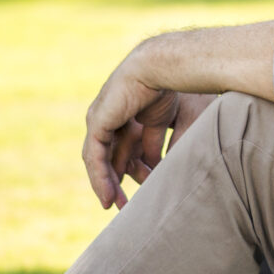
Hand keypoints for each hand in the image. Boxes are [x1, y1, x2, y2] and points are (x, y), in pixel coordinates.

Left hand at [82, 52, 212, 209]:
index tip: (148, 190)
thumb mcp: (173, 124)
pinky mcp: (97, 122)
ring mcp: (103, 118)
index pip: (131, 148)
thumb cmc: (178, 88)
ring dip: (107, 184)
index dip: (139, 170)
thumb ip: (165, 147)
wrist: (165, 66)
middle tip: (125, 206)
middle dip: (119, 181)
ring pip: (101, 159)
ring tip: (116, 206)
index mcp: (135, 113)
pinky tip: (107, 194)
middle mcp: (116, 116)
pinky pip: (94, 156)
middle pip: (114, 155)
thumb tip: (164, 171)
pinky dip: (99, 177)